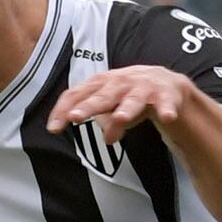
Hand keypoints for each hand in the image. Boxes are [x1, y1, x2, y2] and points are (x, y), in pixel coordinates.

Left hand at [46, 66, 202, 144]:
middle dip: (90, 106)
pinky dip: (166, 109)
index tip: (54, 128)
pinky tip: (167, 117)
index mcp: (103, 84)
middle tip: (76, 117)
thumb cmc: (132, 96)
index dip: (64, 110)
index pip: (78, 94)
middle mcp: (121, 83)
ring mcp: (143, 87)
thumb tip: (106, 138)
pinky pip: (165, 103)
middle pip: (102, 95)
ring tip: (121, 118)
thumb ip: (106, 122)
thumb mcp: (114, 109)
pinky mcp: (165, 94)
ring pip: (133, 98)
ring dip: (127, 108)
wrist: (167, 85)